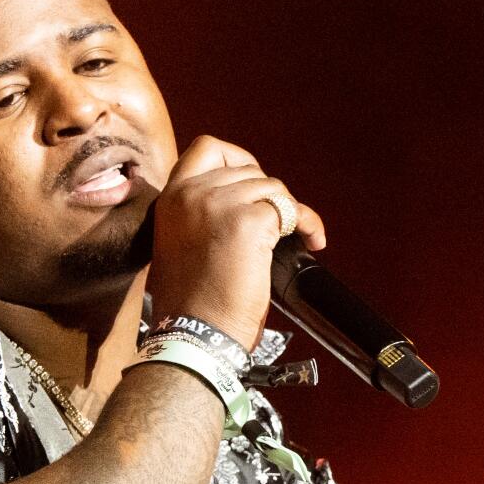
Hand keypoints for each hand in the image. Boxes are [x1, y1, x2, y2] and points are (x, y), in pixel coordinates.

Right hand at [148, 134, 324, 350]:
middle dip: (268, 195)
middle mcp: (192, 193)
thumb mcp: (179, 245)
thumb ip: (198, 215)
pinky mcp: (249, 222)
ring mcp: (220, 204)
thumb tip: (238, 202)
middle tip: (277, 224)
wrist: (196, 334)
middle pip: (248, 169)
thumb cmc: (191, 305)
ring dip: (287, 212)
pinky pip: (290, 210)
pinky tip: (312, 241)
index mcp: (171, 198)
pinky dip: (307, 224)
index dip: (235, 157)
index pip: (206, 148)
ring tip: (294, 238)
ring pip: (272, 188)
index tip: (252, 182)